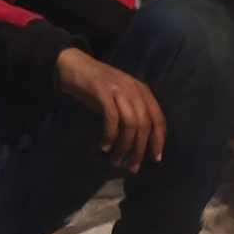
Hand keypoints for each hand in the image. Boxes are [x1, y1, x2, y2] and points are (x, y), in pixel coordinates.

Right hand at [54, 46, 169, 174]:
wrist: (74, 67)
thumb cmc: (98, 88)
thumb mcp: (120, 99)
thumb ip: (132, 114)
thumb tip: (139, 144)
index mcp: (143, 91)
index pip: (158, 118)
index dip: (159, 140)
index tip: (155, 159)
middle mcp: (135, 89)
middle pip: (145, 124)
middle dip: (140, 149)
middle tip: (133, 167)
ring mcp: (119, 89)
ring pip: (130, 123)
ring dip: (124, 146)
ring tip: (117, 160)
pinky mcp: (103, 91)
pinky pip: (112, 118)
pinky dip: (110, 135)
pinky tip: (104, 146)